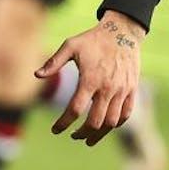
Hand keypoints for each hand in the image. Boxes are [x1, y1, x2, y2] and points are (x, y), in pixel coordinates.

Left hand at [37, 10, 142, 145]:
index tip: (55, 130)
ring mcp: (122, 90)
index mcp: (90, 79)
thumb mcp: (70, 46)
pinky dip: (115, 124)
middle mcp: (107, 88)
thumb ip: (54, 62)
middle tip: (73, 136)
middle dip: (81, 134)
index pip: (75, 109)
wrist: (122, 31)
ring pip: (111, 123)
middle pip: (94, 122)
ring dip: (98, 134)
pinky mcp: (132, 90)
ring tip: (88, 138)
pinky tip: (105, 126)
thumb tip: (36, 75)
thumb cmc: (93, 39)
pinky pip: (125, 115)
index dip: (63, 123)